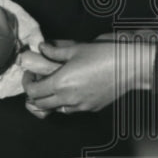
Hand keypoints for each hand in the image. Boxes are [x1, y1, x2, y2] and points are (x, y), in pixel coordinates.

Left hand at [23, 39, 154, 113]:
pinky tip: (72, 90)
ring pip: (56, 110)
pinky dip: (66, 103)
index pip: (33, 92)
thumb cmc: (104, 55)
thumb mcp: (76, 49)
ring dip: (50, 101)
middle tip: (39, 81)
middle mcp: (68, 99)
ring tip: (55, 86)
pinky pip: (72, 109)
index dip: (27, 84)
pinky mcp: (92, 108)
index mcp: (60, 83)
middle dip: (35, 94)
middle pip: (40, 105)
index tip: (30, 74)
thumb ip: (55, 51)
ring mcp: (80, 106)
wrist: (130, 67)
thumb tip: (42, 48)